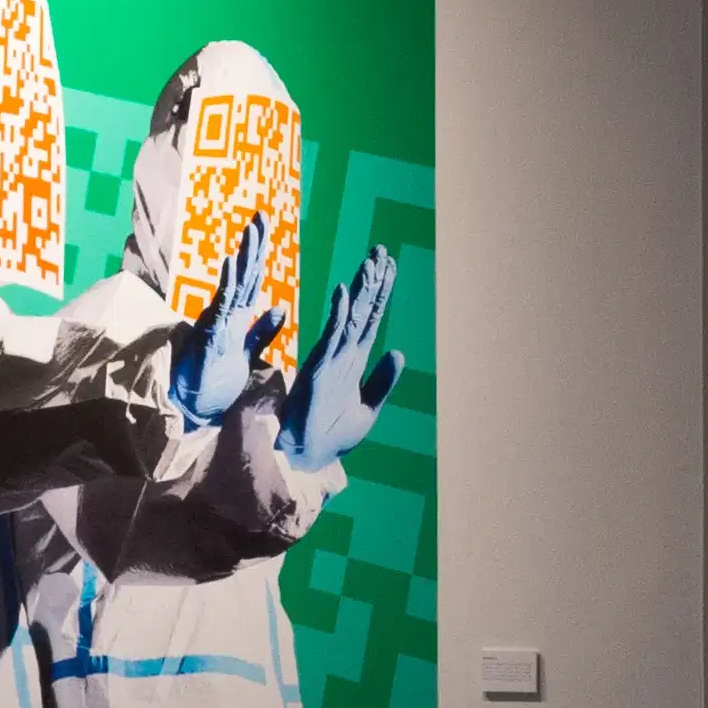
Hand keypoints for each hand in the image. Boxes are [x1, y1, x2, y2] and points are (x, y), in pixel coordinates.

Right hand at [168, 214, 280, 426]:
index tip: (265, 226)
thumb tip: (281, 307)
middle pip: (245, 273)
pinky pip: (221, 305)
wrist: (195, 401)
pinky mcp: (212, 333)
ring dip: (243, 257)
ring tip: (251, 232)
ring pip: (235, 283)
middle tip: (261, 215)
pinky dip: (228, 284)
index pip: (253, 277)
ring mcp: (219, 320)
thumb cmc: (217, 375)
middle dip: (253, 245)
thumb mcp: (247, 350)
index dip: (260, 253)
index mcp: (239, 314)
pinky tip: (231, 264)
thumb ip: (263, 330)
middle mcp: (228, 312)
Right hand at [284, 244, 402, 470]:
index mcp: (354, 360)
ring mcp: (331, 358)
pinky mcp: (319, 368)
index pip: (371, 318)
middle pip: (361, 309)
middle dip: (372, 280)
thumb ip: (382, 382)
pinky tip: (345, 293)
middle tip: (381, 250)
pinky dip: (339, 315)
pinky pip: (331, 337)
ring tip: (371, 262)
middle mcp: (343, 353)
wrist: (308, 457)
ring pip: (349, 316)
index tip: (388, 265)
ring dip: (360, 290)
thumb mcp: (368, 409)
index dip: (380, 292)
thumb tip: (399, 352)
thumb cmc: (333, 435)